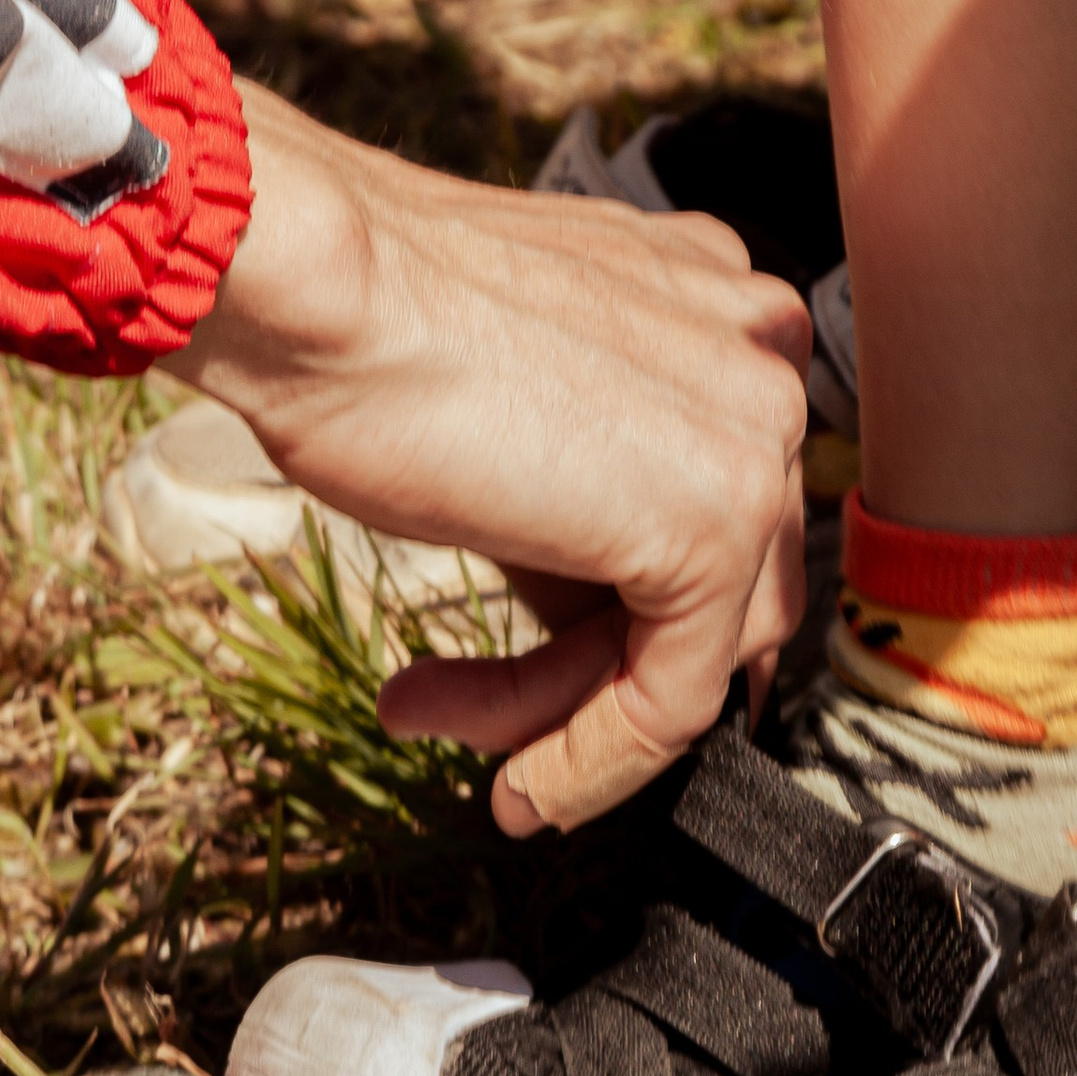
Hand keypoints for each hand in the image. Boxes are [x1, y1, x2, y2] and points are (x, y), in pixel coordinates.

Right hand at [167, 83, 809, 832]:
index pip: (707, 496)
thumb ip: (586, 487)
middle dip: (582, 664)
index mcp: (719, 305)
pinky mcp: (715, 525)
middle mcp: (762, 356)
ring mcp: (754, 436)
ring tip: (426, 714)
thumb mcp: (513, 405)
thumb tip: (598, 624)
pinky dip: (594, 759)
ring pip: (693, 642)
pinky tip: (516, 785)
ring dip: (556, 707)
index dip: (614, 605)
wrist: (314, 291)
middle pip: (716, 576)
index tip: (537, 676)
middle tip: (458, 709)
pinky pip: (674, 696)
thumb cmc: (364, 327)